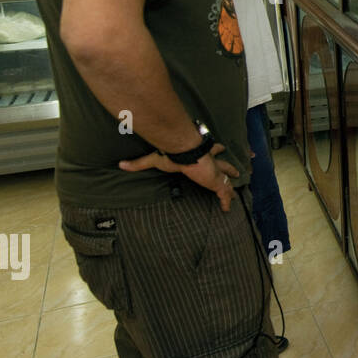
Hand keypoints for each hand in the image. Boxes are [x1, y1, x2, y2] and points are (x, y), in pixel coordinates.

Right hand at [118, 143, 241, 210]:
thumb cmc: (172, 153)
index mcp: (201, 153)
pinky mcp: (217, 181)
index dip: (216, 149)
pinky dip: (227, 201)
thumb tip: (121, 164)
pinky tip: (228, 208)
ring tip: (237, 190)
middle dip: (229, 167)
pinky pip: (225, 194)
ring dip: (231, 184)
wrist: (185, 151)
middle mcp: (211, 162)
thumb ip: (139, 164)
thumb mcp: (155, 159)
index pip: (211, 149)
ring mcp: (215, 172)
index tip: (220, 148)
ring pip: (227, 179)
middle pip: (224, 164)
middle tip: (237, 171)